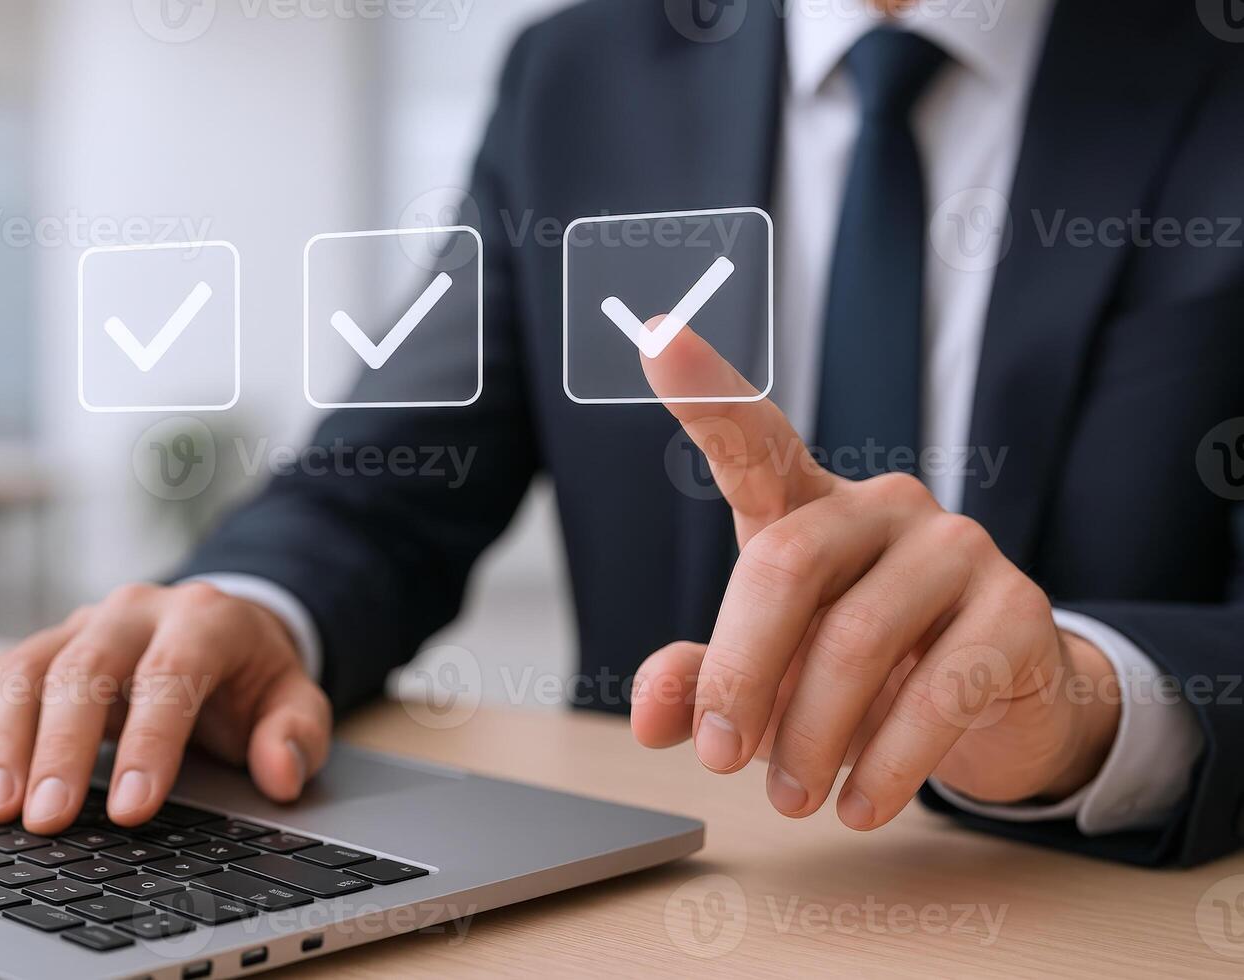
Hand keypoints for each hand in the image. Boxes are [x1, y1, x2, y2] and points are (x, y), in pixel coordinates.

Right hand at [0, 582, 329, 833]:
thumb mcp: (294, 698)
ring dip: (4, 741)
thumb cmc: (251, 677)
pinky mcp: (44, 645)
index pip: (171, 674)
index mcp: (205, 619)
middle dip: (61, 748)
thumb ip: (297, 733)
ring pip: (27, 668)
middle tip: (45, 820)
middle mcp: (135, 611)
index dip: (149, 743)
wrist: (218, 631)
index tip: (129, 810)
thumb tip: (282, 774)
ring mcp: (82, 624)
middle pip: (85, 669)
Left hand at [630, 325, 1118, 830]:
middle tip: (719, 756)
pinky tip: (859, 801)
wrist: (997, 702)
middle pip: (783, 565)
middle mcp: (881, 504)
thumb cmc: (859, 667)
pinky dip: (885, 764)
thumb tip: (649, 714)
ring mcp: (955, 548)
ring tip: (790, 794)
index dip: (704, 389)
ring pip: (856, 640)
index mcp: (805, 503)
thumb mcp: (769, 671)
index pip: (751, 437)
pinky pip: (937, 691)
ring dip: (809, 737)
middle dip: (739, 674)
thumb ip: (703, 678)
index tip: (652, 338)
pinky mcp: (1017, 608)